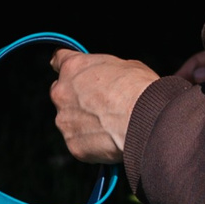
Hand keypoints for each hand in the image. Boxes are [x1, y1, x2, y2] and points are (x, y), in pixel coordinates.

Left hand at [49, 50, 159, 164]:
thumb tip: (109, 78)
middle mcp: (62, 93)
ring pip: (68, 120)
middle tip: (99, 104)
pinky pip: (79, 142)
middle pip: (61, 93)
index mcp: (73, 67)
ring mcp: (65, 120)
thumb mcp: (126, 66)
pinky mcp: (73, 144)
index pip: (58, 59)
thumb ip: (106, 71)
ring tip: (109, 124)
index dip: (67, 66)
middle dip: (75, 98)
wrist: (146, 121)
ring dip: (83, 122)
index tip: (71, 72)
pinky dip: (91, 142)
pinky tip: (110, 139)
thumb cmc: (139, 90)